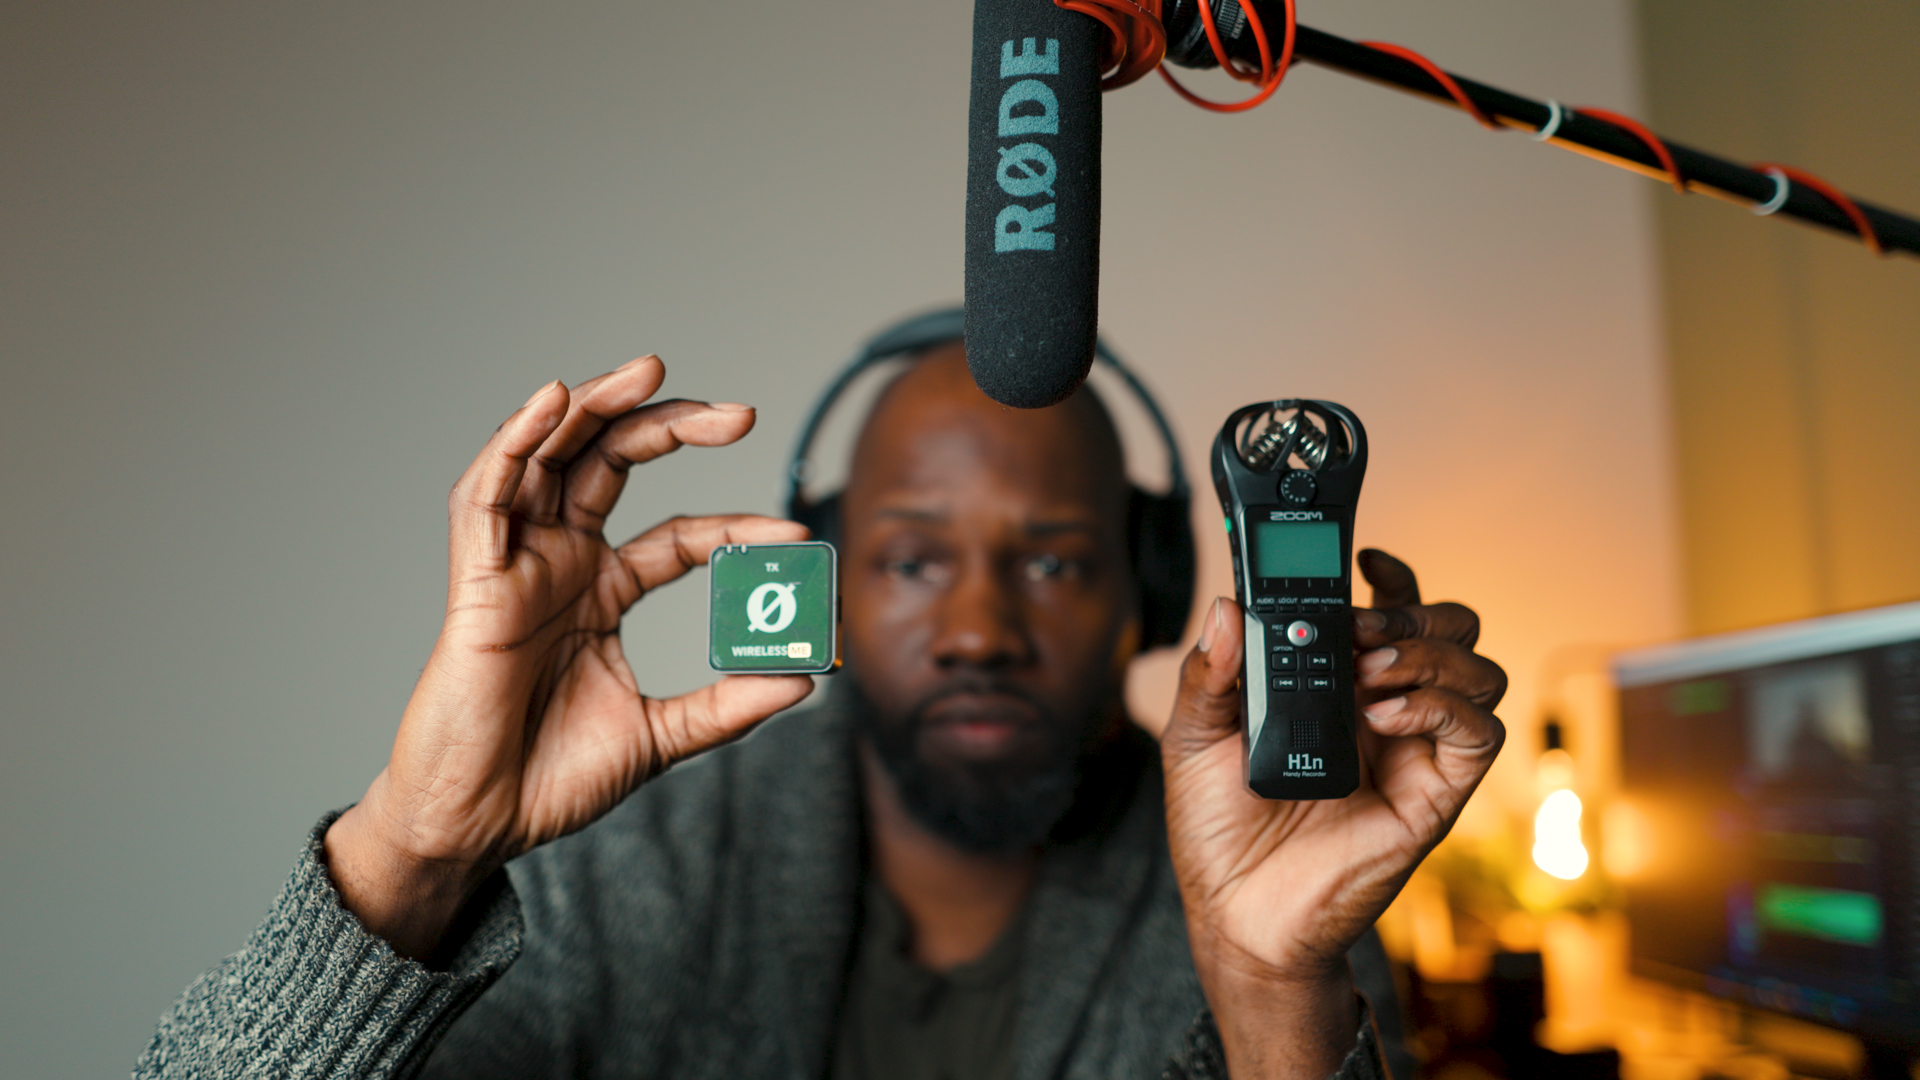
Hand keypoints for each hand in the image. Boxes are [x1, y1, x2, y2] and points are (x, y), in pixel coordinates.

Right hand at [325, 357, 814, 958]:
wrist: (480, 824)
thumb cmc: (549, 778)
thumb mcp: (660, 736)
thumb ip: (728, 706)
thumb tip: (808, 678)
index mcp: (602, 592)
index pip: (682, 536)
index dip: (739, 527)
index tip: (798, 534)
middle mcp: (561, 564)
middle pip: (615, 465)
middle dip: (674, 427)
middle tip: (742, 415)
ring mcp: (517, 565)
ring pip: (551, 456)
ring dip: (596, 405)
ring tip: (649, 370)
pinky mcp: (475, 578)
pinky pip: (487, 493)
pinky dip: (514, 441)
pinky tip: (552, 402)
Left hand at [1160, 549, 1505, 1078]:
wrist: (1236, 913)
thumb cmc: (1216, 829)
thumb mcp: (1192, 738)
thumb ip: (1208, 673)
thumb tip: (1223, 606)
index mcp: (1332, 686)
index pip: (1389, 612)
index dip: (1392, 577)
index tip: (1365, 556)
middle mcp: (1383, 710)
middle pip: (1448, 628)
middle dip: (1414, 612)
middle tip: (1361, 630)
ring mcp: (1414, 750)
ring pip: (1477, 671)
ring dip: (1430, 655)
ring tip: (1369, 675)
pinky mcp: (1434, 795)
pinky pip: (1478, 734)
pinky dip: (1441, 707)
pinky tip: (1385, 716)